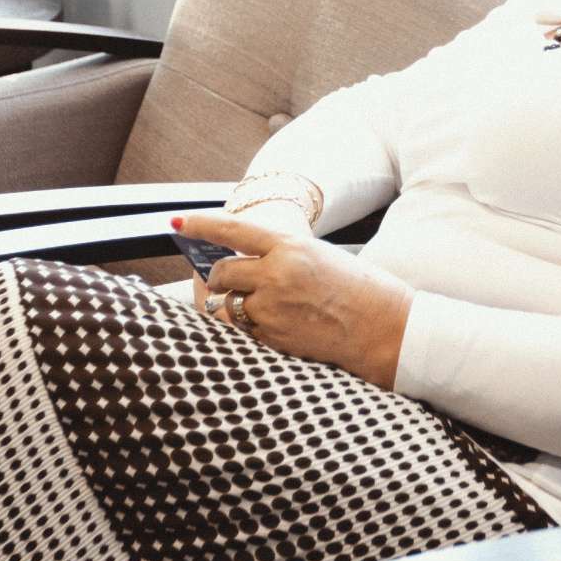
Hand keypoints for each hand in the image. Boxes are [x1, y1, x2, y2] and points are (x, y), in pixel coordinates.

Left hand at [176, 212, 413, 389]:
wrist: (384, 328)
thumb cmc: (358, 288)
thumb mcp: (318, 256)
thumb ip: (280, 255)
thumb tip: (241, 259)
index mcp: (290, 247)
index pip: (233, 231)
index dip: (201, 225)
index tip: (177, 222)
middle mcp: (277, 275)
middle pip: (221, 273)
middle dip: (215, 277)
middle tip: (218, 278)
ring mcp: (274, 309)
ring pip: (226, 305)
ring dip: (228, 304)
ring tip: (243, 302)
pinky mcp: (275, 338)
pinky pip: (243, 329)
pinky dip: (246, 325)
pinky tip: (267, 322)